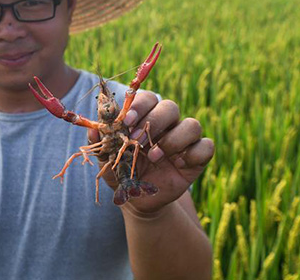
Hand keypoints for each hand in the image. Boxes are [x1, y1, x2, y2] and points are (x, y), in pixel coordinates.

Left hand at [89, 91, 213, 213]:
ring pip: (192, 124)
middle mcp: (167, 124)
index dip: (139, 106)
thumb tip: (93, 129)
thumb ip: (101, 143)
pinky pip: (206, 146)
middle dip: (154, 121)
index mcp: (145, 118)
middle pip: (170, 107)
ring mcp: (184, 140)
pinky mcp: (197, 157)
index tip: (126, 121)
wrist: (138, 199)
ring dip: (173, 139)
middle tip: (137, 140)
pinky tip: (178, 165)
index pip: (147, 98)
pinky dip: (193, 154)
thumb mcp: (107, 159)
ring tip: (154, 157)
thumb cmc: (122, 172)